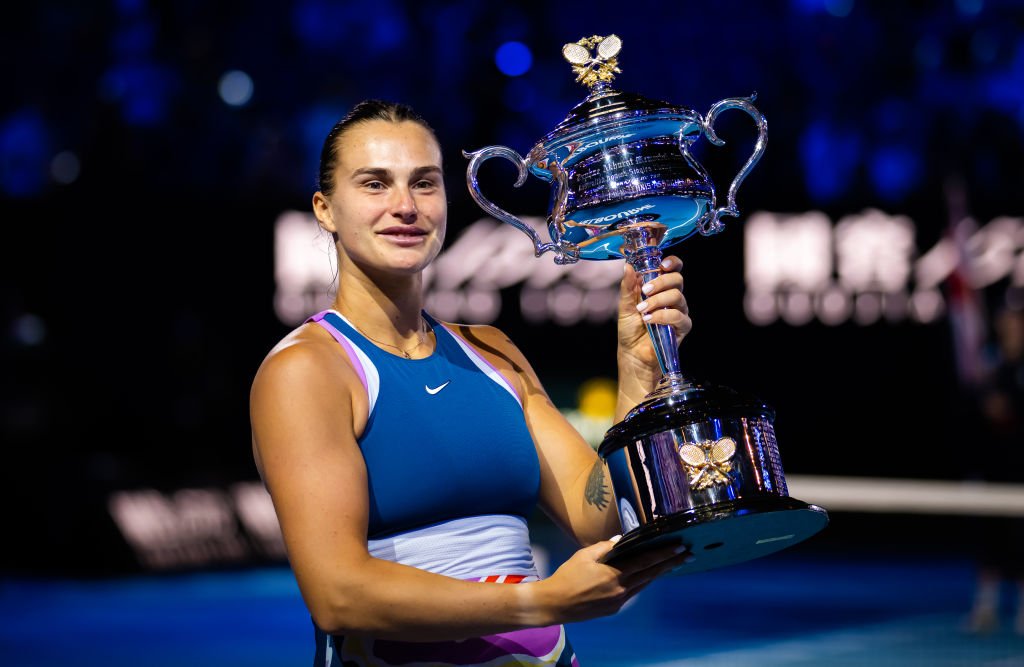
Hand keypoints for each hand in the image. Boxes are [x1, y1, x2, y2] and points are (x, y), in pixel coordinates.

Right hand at [534, 537, 692, 623]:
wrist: (555, 604)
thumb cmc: (568, 576)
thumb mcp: (584, 555)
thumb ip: (605, 547)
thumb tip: (621, 540)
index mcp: (615, 574)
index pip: (645, 562)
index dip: (664, 554)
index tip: (679, 548)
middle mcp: (621, 589)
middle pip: (651, 574)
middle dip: (670, 564)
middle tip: (688, 555)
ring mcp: (619, 601)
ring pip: (644, 584)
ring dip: (658, 573)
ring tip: (672, 564)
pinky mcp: (614, 608)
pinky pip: (633, 592)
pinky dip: (643, 582)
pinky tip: (647, 576)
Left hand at [617, 255, 691, 373]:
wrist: (632, 353)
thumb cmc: (630, 329)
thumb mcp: (625, 305)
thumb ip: (628, 286)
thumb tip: (628, 266)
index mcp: (660, 288)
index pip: (673, 269)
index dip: (672, 263)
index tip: (663, 264)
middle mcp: (672, 297)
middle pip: (677, 279)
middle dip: (661, 282)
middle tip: (645, 290)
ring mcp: (679, 311)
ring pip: (677, 296)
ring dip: (658, 301)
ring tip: (642, 310)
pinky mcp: (682, 327)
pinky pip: (679, 316)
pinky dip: (663, 316)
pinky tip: (649, 320)